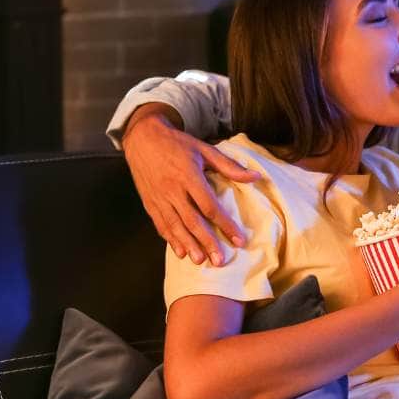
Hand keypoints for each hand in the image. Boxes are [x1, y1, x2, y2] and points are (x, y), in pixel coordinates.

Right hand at [123, 106, 260, 264]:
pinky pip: (160, 224)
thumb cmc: (177, 143)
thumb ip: (229, 166)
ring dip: (188, 244)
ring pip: (175, 226)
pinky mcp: (149, 202)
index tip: (238, 240)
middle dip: (207, 242)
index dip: (225, 224)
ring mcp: (159, 197)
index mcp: (189, 176)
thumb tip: (256, 176)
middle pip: (192, 221)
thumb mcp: (204, 150)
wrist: (142, 137)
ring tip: (200, 260)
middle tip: (219, 261)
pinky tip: (179, 251)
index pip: (210, 206)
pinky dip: (170, 239)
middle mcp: (173, 189)